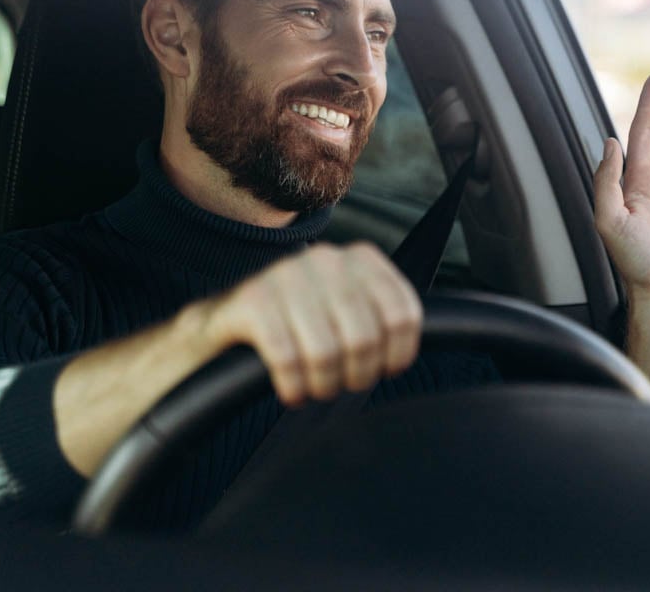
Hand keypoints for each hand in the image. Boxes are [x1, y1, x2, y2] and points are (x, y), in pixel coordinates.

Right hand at [198, 242, 422, 405]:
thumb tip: (424, 345)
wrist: (225, 323)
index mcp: (360, 259)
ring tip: (315, 388)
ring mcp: (285, 275)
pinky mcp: (250, 299)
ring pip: (326, 350)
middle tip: (343, 385)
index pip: (403, 313)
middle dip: (358, 375)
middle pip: (366, 337)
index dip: (399, 354)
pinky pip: (285, 356)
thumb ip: (384, 318)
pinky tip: (290, 390)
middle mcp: (326, 258)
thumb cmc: (299, 326)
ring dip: (323, 384)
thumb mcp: (347, 311)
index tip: (384, 370)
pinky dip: (292, 385)